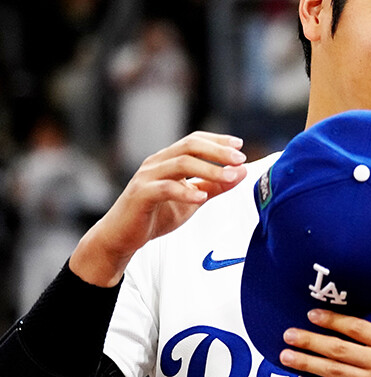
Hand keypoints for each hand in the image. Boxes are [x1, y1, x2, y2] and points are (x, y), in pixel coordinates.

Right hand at [71, 131, 246, 286]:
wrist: (123, 236)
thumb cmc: (156, 214)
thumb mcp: (192, 199)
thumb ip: (215, 186)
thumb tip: (241, 173)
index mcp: (168, 160)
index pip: (194, 141)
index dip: (217, 140)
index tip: (239, 144)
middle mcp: (157, 163)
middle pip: (189, 147)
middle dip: (217, 151)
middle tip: (240, 159)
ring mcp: (147, 177)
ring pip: (180, 164)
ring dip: (209, 169)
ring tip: (230, 177)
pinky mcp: (141, 195)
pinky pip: (165, 188)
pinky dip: (185, 191)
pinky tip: (201, 197)